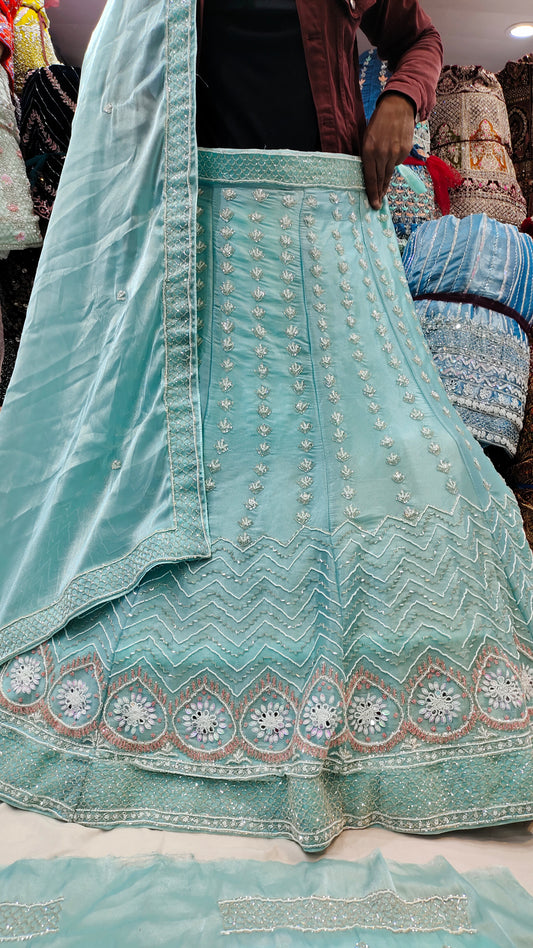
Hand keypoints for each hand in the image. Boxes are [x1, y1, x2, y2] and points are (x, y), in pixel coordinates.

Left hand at [361, 93, 415, 209]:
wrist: (398, 107)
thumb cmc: (378, 122)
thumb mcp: (367, 138)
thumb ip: (368, 156)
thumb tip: (370, 175)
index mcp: (369, 150)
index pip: (371, 177)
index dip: (372, 193)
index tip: (373, 204)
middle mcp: (383, 153)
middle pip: (381, 179)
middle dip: (379, 193)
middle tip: (377, 204)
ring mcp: (396, 153)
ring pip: (389, 173)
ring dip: (385, 184)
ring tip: (383, 192)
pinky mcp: (405, 151)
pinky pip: (397, 163)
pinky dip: (392, 165)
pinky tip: (391, 160)